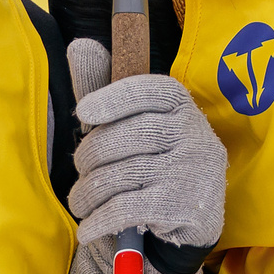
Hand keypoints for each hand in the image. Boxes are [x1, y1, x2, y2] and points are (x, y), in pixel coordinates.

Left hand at [64, 38, 226, 254]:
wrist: (192, 222)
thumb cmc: (154, 162)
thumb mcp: (133, 124)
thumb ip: (106, 90)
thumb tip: (80, 46)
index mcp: (181, 105)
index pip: (147, 91)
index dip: (112, 98)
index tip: (83, 113)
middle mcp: (194, 133)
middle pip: (127, 136)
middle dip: (90, 156)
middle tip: (79, 171)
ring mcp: (193, 170)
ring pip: (122, 175)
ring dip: (88, 193)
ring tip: (78, 202)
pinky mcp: (187, 206)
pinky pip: (129, 208)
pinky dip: (100, 219)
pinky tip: (88, 227)